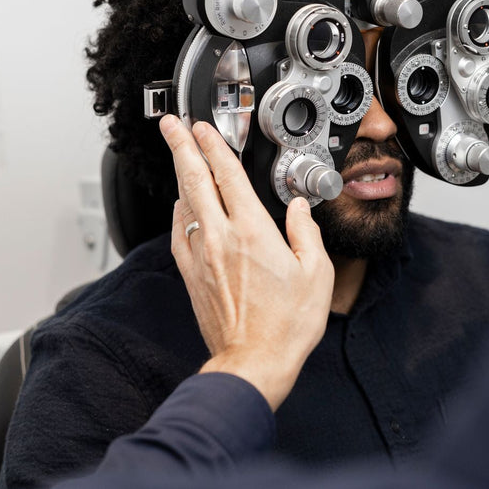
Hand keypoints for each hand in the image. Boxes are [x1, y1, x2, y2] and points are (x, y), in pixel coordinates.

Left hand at [159, 115, 334, 410]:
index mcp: (252, 232)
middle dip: (181, 147)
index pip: (226, 175)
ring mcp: (201, 257)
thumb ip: (307, 233)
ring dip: (181, 175)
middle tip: (172, 125)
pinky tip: (182, 207)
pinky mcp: (192, 276)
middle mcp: (220, 239)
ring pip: (184, 203)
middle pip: (194, 179)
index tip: (204, 127)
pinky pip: (179, 233)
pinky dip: (179, 212)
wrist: (254, 363)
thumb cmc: (286, 325)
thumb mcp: (316, 273)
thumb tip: (300, 210)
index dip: (213, 145)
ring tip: (180, 157)